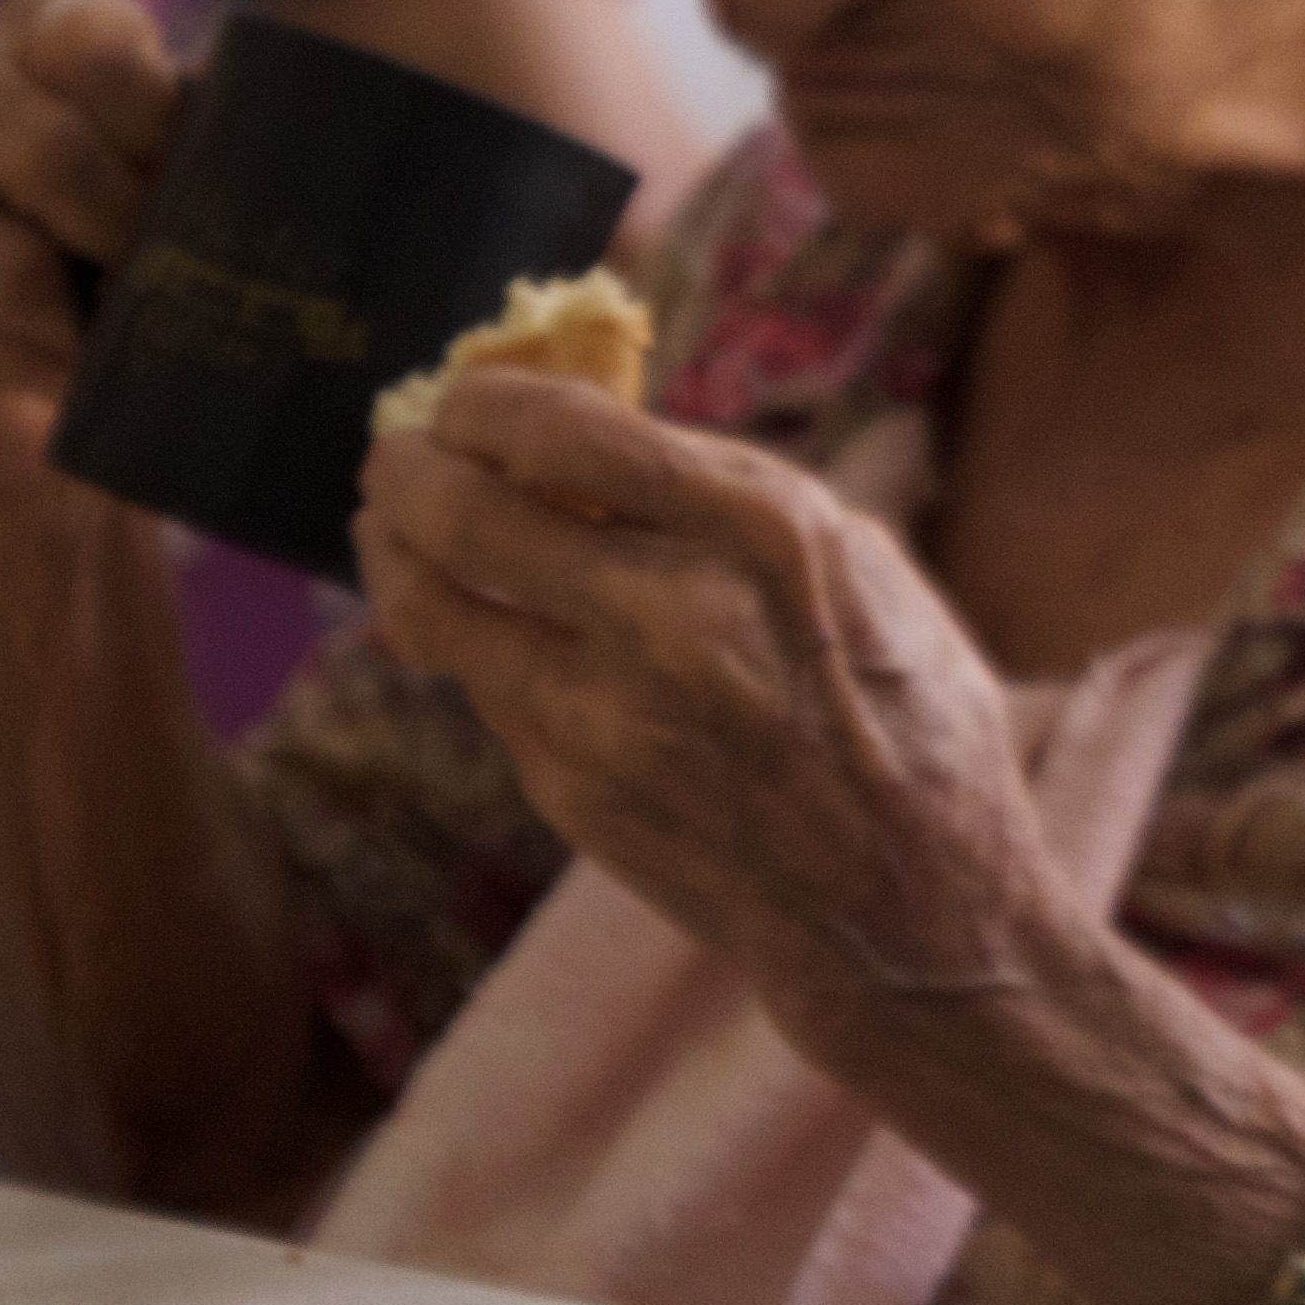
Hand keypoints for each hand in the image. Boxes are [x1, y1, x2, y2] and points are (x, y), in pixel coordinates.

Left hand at [350, 373, 1061, 1017]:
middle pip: (465, 513)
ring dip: (393, 553)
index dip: (485, 401)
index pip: (564, 432)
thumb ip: (728, 502)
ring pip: (433, 609)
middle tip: (395, 455)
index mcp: (762, 534)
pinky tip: (485, 626)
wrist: (913, 906)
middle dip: (405, 470)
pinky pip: (488, 690)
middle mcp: (672, 616)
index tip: (467, 397)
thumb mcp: (859, 568)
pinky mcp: (570, 789)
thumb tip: (598, 441)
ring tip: (390, 528)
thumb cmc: (910, 718)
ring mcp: (606, 715)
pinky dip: (471, 642)